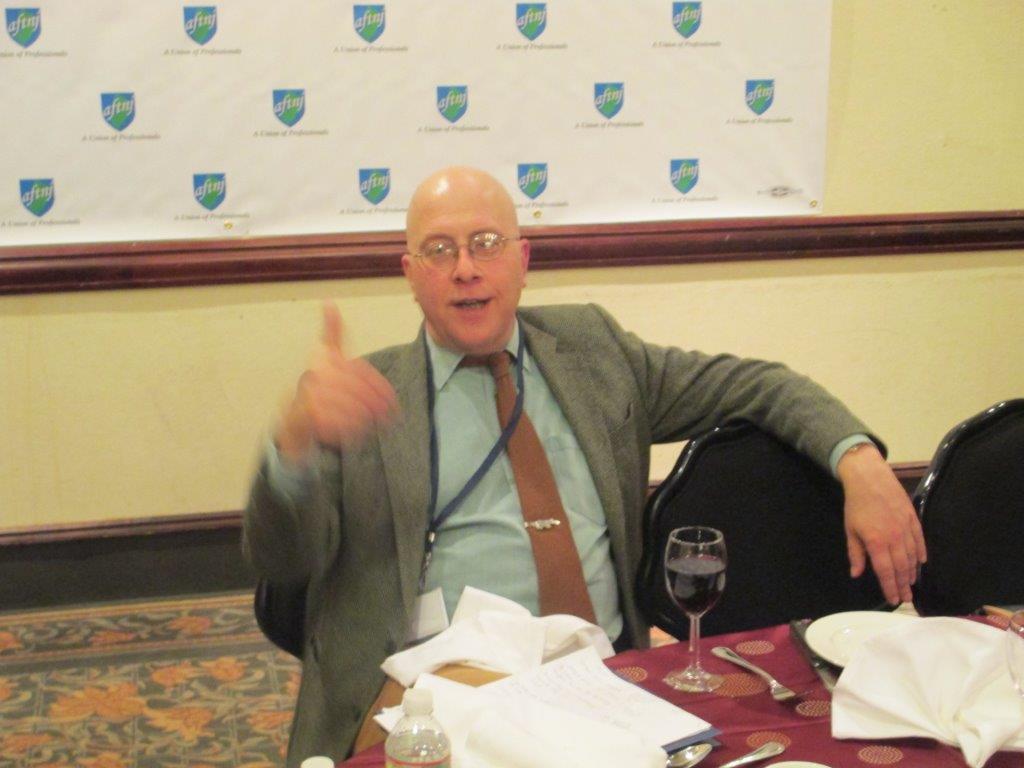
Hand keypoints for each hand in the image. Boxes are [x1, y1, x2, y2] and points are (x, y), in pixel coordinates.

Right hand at [274, 303, 397, 461]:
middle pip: (352, 389)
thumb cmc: (318, 385)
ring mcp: (306, 398)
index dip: (378, 386)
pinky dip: (351, 427)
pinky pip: (333, 423)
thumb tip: (328, 302)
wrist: (293, 419)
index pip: (357, 371)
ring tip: (381, 421)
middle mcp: (312, 376)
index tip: (393, 399)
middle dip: (375, 401)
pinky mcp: (304, 419)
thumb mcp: (326, 356)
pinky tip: (364, 429)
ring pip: (345, 406)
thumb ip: (332, 332)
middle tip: (392, 412)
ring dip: (366, 415)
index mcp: (322, 360)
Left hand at [837, 443, 927, 604]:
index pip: (885, 571)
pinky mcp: (913, 519)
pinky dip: (921, 553)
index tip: (893, 600)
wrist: (869, 478)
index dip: (890, 587)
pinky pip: (920, 541)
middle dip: (903, 585)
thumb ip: (855, 554)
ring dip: (913, 572)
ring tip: (911, 584)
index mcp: (877, 542)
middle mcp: (894, 538)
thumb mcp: (850, 530)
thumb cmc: (856, 505)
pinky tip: (921, 562)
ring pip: (912, 556)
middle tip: (906, 599)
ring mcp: (906, 528)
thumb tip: (856, 574)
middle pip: (902, 567)